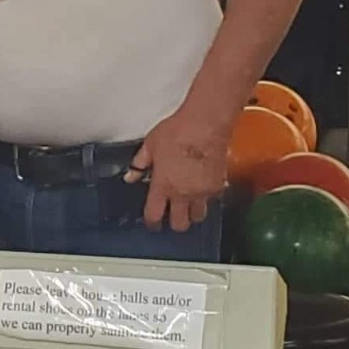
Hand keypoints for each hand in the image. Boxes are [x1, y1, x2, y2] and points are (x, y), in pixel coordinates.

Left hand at [124, 110, 229, 231]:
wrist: (205, 124)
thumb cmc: (178, 131)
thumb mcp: (150, 145)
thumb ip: (139, 164)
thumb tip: (131, 176)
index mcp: (163, 185)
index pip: (154, 215)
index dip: (152, 221)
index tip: (152, 221)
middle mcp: (183, 194)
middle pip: (180, 224)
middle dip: (174, 222)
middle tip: (172, 214)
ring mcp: (202, 192)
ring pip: (198, 216)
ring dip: (192, 212)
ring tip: (188, 202)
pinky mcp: (218, 186)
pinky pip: (211, 200)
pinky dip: (206, 197)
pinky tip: (202, 187)